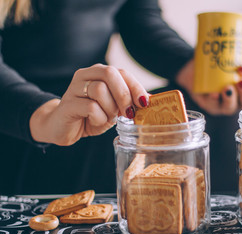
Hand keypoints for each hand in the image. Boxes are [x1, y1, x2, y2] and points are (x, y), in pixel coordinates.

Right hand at [30, 64, 148, 145]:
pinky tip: (95, 121)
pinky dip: (99, 117)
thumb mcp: (115, 107)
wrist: (64, 127)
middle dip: (124, 95)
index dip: (135, 86)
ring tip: (106, 117)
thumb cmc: (92, 115)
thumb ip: (129, 102)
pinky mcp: (68, 104)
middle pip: (110, 74)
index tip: (145, 102)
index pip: (122, 72)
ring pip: (100, 90)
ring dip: (109, 109)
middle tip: (128, 113)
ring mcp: (74, 88)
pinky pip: (90, 107)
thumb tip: (152, 100)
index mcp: (99, 72)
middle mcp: (85, 75)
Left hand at [176, 54, 241, 114]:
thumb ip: (240, 53)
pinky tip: (213, 93)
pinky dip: (214, 99)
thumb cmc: (215, 63)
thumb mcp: (228, 56)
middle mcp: (237, 98)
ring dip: (231, 98)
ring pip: (231, 107)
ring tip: (227, 88)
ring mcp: (223, 104)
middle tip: (241, 81)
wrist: (193, 70)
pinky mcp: (209, 106)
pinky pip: (213, 105)